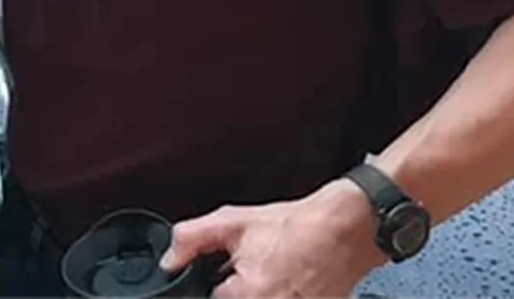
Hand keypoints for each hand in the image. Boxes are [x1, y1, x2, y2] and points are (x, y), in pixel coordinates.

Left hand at [160, 180, 383, 298]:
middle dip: (239, 286)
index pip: (210, 297)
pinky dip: (281, 291)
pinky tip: (287, 278)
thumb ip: (191, 240)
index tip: (230, 268)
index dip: (214, 280)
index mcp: (249, 295)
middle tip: (260, 265)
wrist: (344, 230)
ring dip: (260, 289)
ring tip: (274, 271)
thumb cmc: (294, 227)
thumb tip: (169, 261)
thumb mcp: (232, 222)